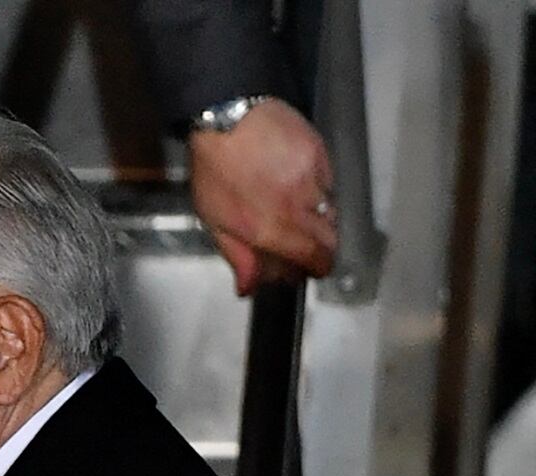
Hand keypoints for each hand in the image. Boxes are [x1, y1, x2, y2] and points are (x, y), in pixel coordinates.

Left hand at [187, 99, 337, 294]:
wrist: (228, 118)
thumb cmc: (214, 170)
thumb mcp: (214, 219)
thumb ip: (238, 255)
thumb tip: (248, 288)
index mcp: (271, 228)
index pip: (314, 257)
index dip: (319, 267)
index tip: (314, 269)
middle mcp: (298, 207)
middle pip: (330, 237)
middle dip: (321, 247)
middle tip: (306, 246)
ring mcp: (313, 179)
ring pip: (330, 209)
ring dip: (318, 218)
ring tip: (295, 210)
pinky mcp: (321, 155)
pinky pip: (328, 181)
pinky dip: (318, 189)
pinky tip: (297, 182)